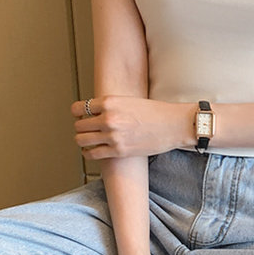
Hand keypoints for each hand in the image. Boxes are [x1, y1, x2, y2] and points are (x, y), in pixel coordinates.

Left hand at [72, 95, 188, 159]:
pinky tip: (93, 150)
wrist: (175, 124)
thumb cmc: (156, 112)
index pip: (79, 108)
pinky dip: (89, 153)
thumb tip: (95, 114)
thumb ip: (111, 106)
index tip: (81, 116)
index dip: (78, 113)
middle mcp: (108, 118)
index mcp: (110, 102)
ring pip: (81, 140)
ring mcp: (112, 136)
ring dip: (83, 141)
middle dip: (81, 128)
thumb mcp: (129, 101)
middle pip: (78, 126)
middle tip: (87, 130)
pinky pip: (92, 154)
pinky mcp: (118, 151)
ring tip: (89, 141)